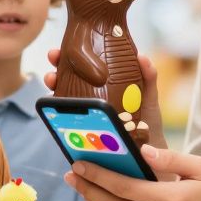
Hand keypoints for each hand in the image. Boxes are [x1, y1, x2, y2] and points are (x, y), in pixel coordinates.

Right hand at [45, 50, 165, 146]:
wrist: (148, 150)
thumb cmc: (147, 121)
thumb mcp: (148, 96)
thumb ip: (148, 76)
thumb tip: (141, 56)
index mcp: (104, 84)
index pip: (83, 66)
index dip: (70, 56)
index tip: (61, 50)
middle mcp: (91, 97)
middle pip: (68, 78)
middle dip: (56, 67)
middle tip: (53, 59)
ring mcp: (85, 114)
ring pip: (63, 97)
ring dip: (54, 85)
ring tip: (52, 80)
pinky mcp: (82, 131)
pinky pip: (66, 121)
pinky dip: (57, 113)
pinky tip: (56, 106)